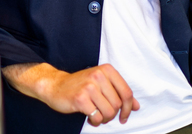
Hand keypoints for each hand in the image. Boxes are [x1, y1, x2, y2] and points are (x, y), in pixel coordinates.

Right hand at [3, 63, 139, 125]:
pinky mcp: (80, 98)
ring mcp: (89, 86)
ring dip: (104, 119)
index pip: (127, 93)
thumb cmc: (80, 86)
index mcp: (107, 70)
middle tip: (103, 114)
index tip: (125, 116)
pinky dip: (95, 121)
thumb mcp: (101, 84)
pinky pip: (97, 117)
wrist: (55, 85)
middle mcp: (98, 75)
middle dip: (112, 114)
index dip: (129, 108)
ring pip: (109, 112)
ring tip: (96, 115)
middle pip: (118, 105)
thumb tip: (136, 106)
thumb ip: (119, 93)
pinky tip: (89, 117)